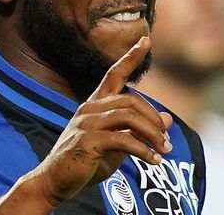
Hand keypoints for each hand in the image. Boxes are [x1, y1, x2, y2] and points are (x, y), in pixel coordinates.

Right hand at [31, 36, 173, 206]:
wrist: (55, 182)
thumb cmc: (86, 162)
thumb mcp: (117, 144)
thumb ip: (139, 130)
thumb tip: (168, 119)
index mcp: (94, 104)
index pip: (114, 74)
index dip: (130, 57)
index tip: (145, 40)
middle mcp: (89, 108)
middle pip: (131, 100)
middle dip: (154, 120)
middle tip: (166, 142)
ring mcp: (86, 123)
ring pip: (129, 117)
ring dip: (152, 135)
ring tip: (163, 151)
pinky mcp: (87, 141)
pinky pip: (123, 139)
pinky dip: (143, 150)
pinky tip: (152, 161)